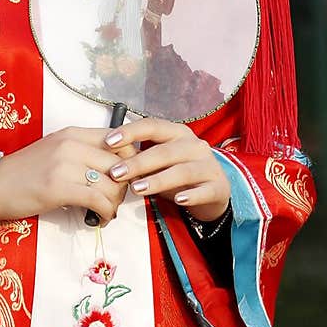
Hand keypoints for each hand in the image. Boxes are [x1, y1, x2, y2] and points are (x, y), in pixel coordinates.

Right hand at [0, 127, 129, 224]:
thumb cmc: (24, 172)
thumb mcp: (56, 152)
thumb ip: (83, 154)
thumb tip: (114, 169)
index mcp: (73, 133)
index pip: (120, 140)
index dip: (131, 161)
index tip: (126, 178)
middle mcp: (72, 144)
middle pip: (121, 163)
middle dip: (125, 186)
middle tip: (115, 200)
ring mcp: (65, 165)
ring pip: (112, 184)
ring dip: (115, 203)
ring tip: (106, 211)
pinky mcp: (59, 187)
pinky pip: (98, 200)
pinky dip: (106, 213)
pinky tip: (99, 219)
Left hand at [103, 118, 229, 223]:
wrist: (214, 191)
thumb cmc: (178, 173)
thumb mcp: (160, 162)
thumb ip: (140, 157)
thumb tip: (107, 158)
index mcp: (177, 133)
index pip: (152, 126)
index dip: (130, 132)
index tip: (108, 142)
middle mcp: (195, 145)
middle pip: (164, 151)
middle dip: (138, 162)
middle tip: (115, 173)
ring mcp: (209, 166)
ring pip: (182, 171)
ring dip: (158, 180)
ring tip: (137, 189)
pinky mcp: (219, 187)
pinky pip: (204, 191)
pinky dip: (191, 195)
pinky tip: (178, 200)